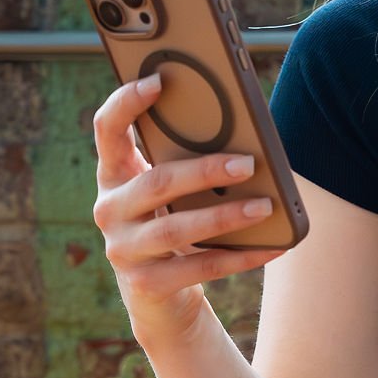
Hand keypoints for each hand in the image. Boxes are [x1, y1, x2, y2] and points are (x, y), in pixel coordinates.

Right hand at [91, 74, 287, 350]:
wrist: (158, 295)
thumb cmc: (171, 224)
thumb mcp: (170, 193)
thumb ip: (184, 163)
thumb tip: (244, 141)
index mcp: (114, 175)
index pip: (107, 130)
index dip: (125, 103)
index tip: (157, 82)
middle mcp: (109, 210)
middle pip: (156, 182)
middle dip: (205, 171)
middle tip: (248, 163)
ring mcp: (123, 250)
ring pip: (177, 228)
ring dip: (225, 216)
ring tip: (265, 206)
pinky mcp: (146, 284)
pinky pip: (199, 268)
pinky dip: (239, 257)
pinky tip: (270, 246)